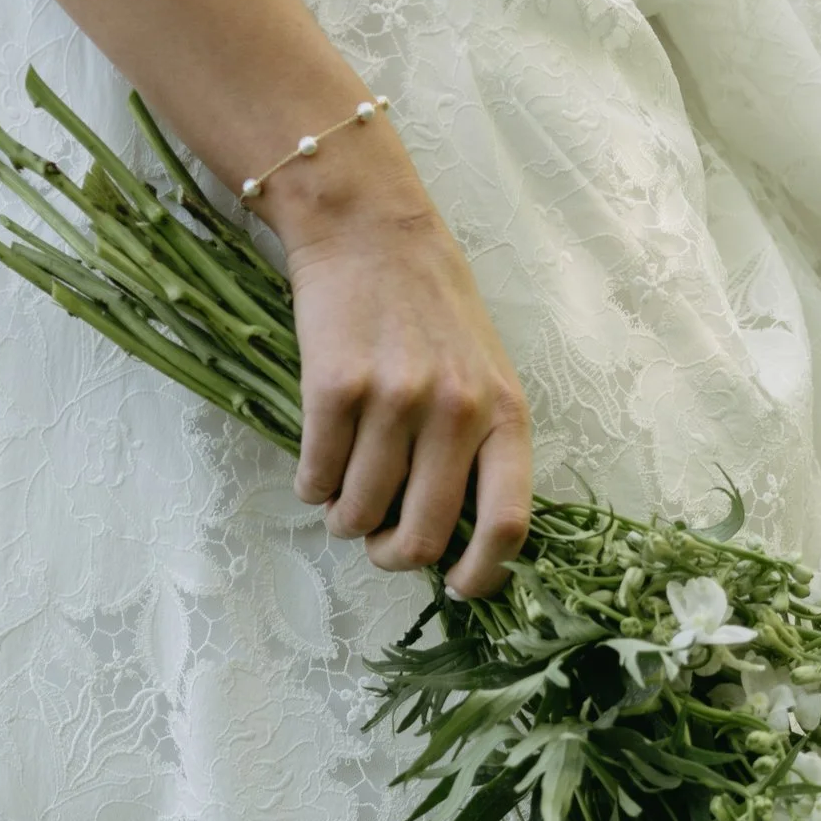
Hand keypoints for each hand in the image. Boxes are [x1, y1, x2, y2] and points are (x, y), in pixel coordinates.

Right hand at [270, 120, 532, 600]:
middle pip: (425, 536)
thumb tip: (457, 538)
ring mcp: (394, 400)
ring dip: (346, 522)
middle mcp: (455, 411)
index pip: (508, 523)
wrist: (370, 232)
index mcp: (504, 413)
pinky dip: (312, 487)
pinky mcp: (334, 390)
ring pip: (361, 515)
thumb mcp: (484, 373)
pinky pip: (317, 478)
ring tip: (344, 500)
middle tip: (381, 545)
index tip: (456, 588)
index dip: (482, 575)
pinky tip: (318, 467)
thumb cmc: (432, 311)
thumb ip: (481, 447)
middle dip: (395, 557)